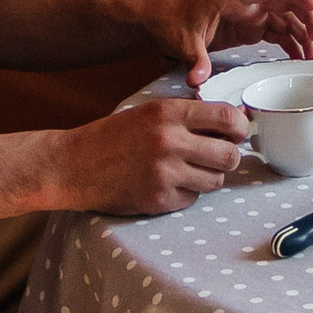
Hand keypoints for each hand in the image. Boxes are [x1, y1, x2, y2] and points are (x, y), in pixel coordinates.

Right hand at [66, 97, 250, 214]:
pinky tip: (165, 185)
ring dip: (207, 177)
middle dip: (227, 157)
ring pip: (215, 180)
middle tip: (215, 157)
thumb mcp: (149, 113)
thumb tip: (234, 122)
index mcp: (169, 113)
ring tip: (186, 171)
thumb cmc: (113, 137)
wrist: (72, 165)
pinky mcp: (158, 199)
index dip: (240, 128)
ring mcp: (164, 173)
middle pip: (230, 155)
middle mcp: (170, 141)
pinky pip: (192, 199)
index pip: (227, 117)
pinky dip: (185, 194)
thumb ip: (188, 116)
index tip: (237, 133)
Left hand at [139, 0, 312, 87]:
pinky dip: (292, 44)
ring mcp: (252, 14)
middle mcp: (248, 2)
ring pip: (287, 19)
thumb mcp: (183, 41)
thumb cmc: (173, 23)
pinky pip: (279, 33)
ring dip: (303, 35)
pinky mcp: (252, 28)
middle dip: (306, 18)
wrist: (165, 22)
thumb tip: (197, 80)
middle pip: (286, 3)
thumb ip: (195, 59)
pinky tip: (301, 58)